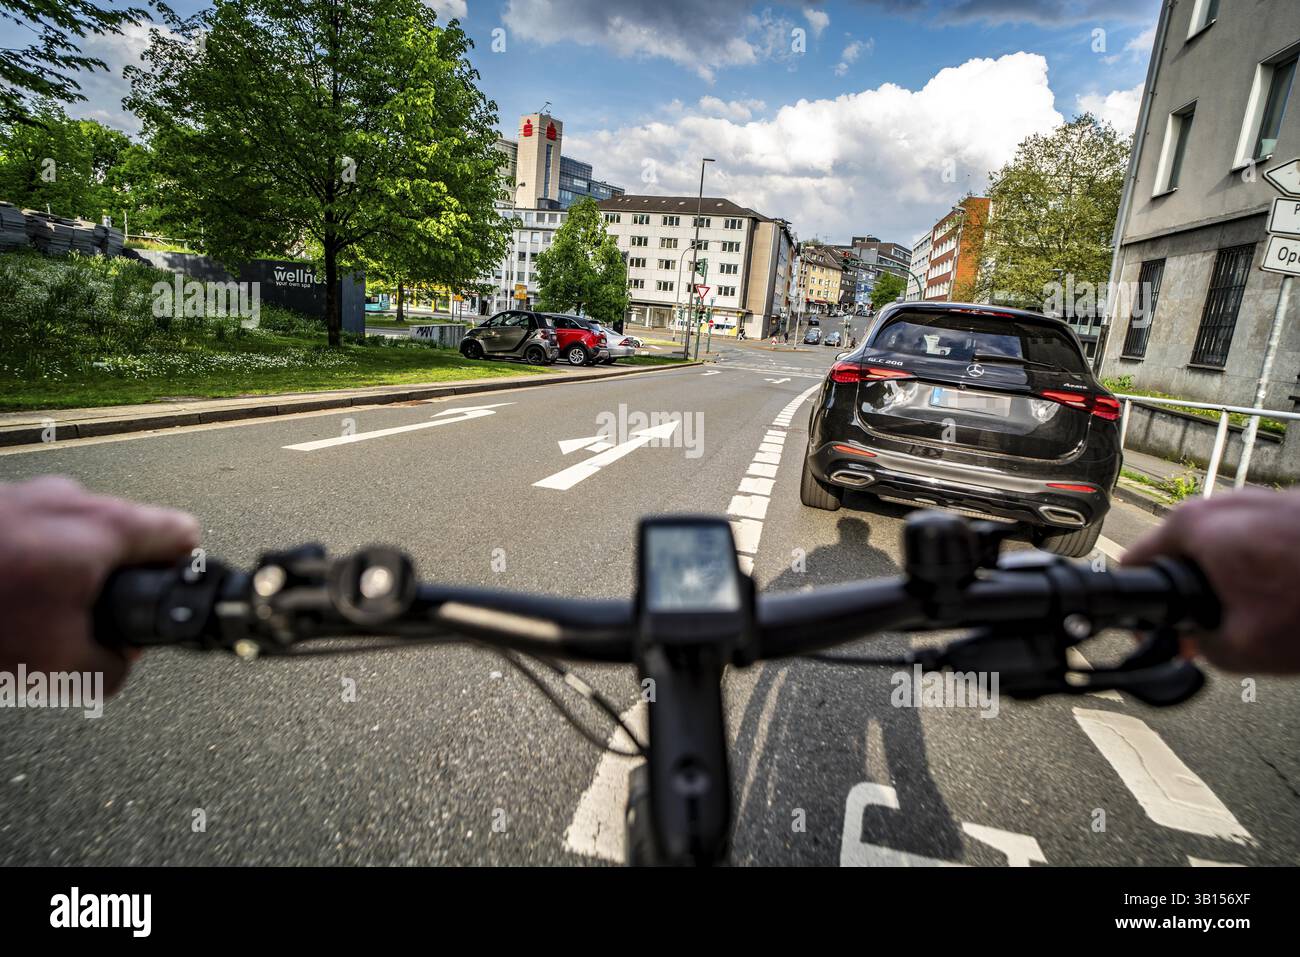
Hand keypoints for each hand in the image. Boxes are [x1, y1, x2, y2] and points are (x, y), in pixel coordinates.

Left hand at [0, 476, 199, 694]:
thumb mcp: (59, 668)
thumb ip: (115, 665)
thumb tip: (122, 657)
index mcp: (104, 527)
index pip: (184, 535)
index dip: (179, 576)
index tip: (159, 601)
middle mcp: (71, 498)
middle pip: (126, 538)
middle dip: (110, 583)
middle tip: (79, 622)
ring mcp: (26, 494)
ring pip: (74, 536)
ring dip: (63, 573)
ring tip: (26, 613)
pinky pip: (31, 533)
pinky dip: (24, 564)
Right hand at [1123, 487, 1299, 673]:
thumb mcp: (1245, 648)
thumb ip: (1199, 647)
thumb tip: (1193, 643)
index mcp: (1194, 527)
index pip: (1132, 565)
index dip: (1142, 610)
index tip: (1158, 632)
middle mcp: (1222, 504)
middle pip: (1181, 558)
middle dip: (1196, 599)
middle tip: (1218, 634)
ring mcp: (1260, 500)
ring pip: (1224, 552)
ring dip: (1234, 585)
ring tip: (1265, 616)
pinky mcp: (1291, 507)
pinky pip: (1260, 544)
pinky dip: (1268, 571)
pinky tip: (1292, 598)